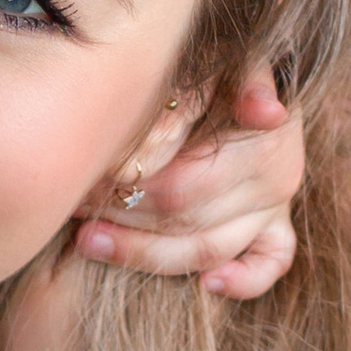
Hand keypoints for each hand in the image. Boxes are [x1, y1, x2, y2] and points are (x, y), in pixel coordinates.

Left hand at [76, 64, 303, 297]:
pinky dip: (242, 280)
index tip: (84, 179)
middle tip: (74, 207)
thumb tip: (262, 114)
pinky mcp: (276, 228)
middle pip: (185, 219)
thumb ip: (202, 90)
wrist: (237, 72)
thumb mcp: (206, 64)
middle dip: (121, 214)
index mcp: (262, 139)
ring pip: (207, 250)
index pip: (179, 185)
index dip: (124, 187)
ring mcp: (276, 207)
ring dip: (144, 252)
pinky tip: (207, 286)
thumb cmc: (211, 66)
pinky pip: (268, 265)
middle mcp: (276, 178)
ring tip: (89, 240)